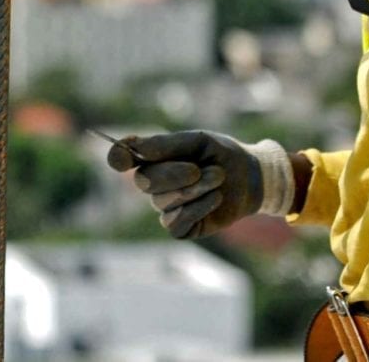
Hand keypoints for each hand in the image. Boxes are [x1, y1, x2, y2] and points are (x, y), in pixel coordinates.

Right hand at [105, 130, 294, 238]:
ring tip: (218, 178)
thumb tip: (137, 148)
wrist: (250, 178)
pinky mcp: (179, 228)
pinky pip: (176, 222)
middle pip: (144, 181)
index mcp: (151, 158)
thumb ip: (167, 144)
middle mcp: (152, 183)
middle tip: (201, 169)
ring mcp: (164, 207)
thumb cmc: (221, 154)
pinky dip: (198, 209)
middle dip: (174, 174)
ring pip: (163, 202)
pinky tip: (215, 198)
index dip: (117, 157)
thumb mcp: (198, 141)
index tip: (122, 156)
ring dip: (195, 189)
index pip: (121, 158)